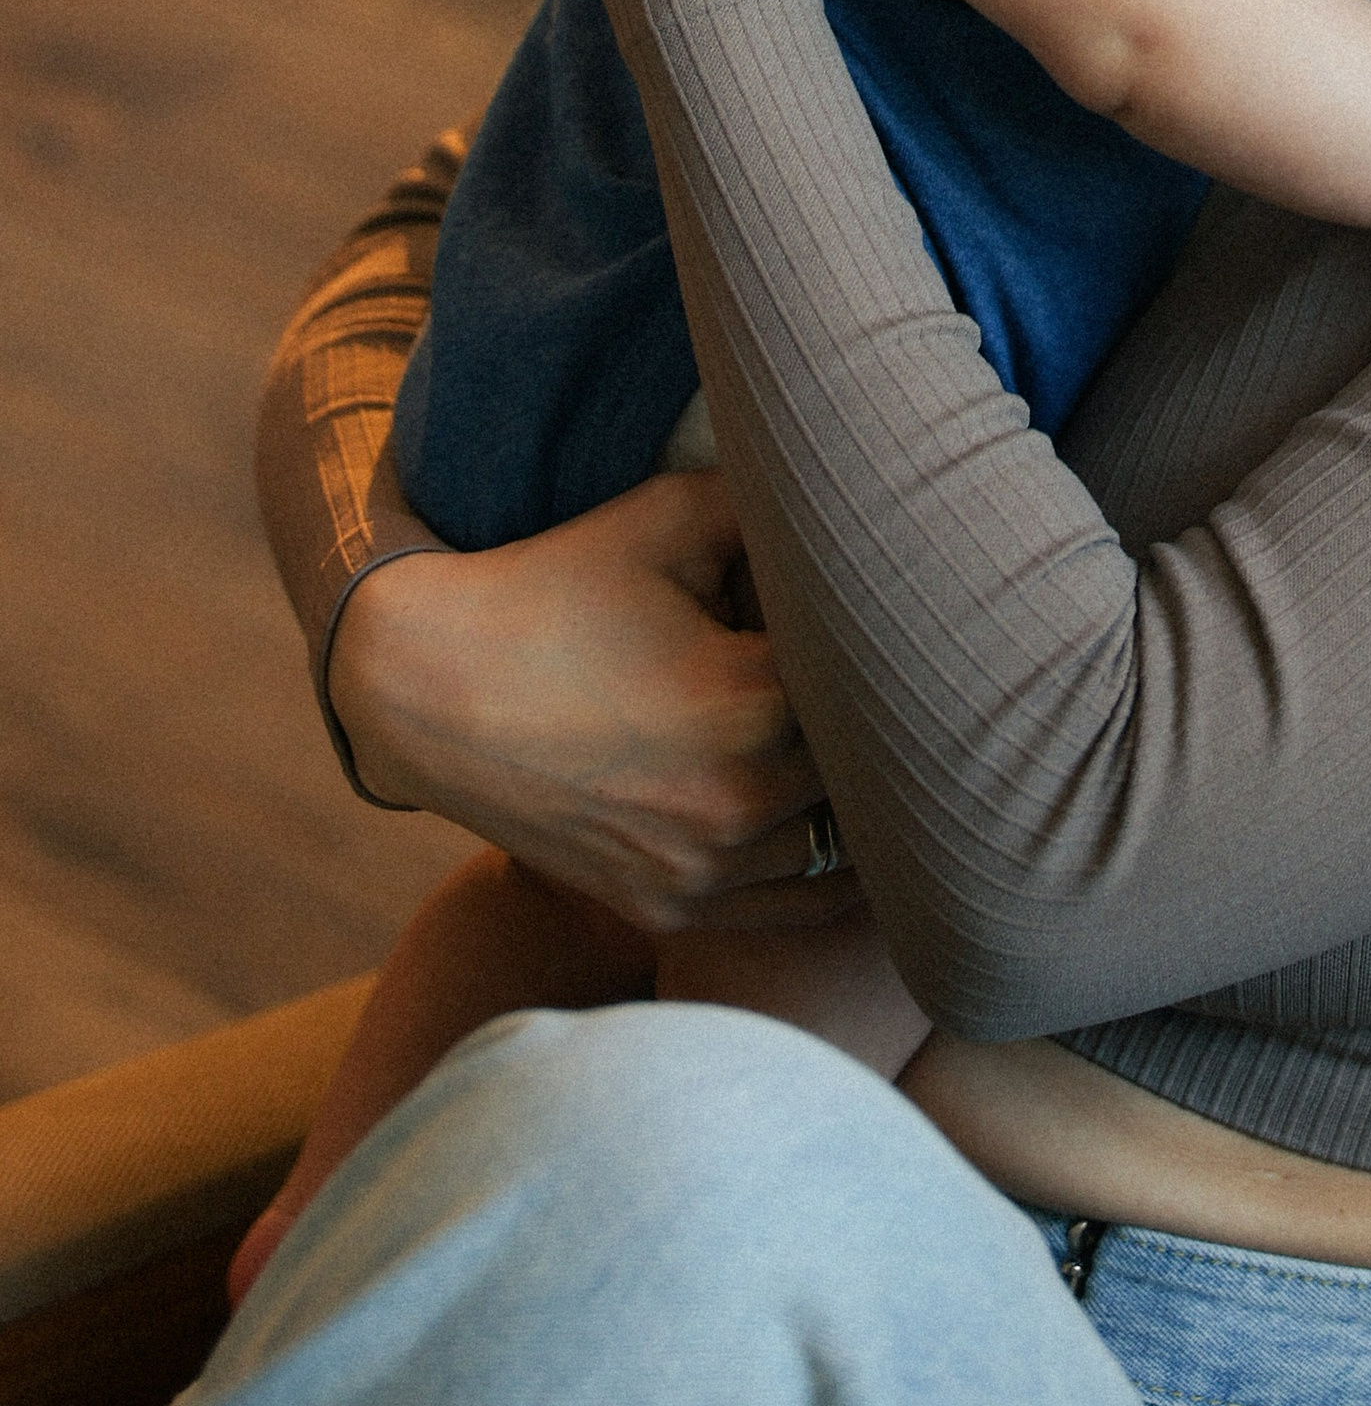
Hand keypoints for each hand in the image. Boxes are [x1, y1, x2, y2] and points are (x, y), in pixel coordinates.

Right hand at [328, 471, 862, 934]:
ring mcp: (702, 872)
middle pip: (873, 772)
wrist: (427, 689)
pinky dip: (831, 870)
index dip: (896, 646)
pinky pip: (794, 907)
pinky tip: (854, 828)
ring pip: (846, 849)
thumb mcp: (671, 516)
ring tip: (878, 745)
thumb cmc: (554, 588)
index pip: (882, 684)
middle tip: (908, 677)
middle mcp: (737, 804)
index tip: (899, 616)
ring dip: (864, 800)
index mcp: (752, 704)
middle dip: (884, 722)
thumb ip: (778, 504)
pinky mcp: (667, 908)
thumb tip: (862, 497)